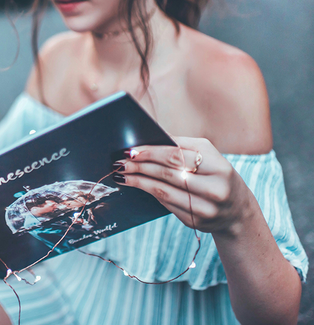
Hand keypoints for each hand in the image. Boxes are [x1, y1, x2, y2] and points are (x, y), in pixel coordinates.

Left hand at [112, 137, 253, 234]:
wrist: (237, 210)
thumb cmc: (216, 174)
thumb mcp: (209, 155)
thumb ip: (182, 145)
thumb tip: (151, 135)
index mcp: (218, 165)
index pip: (177, 156)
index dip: (151, 152)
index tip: (131, 150)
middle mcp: (214, 188)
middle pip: (168, 173)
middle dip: (140, 166)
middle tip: (120, 162)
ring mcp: (206, 208)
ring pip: (163, 191)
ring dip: (139, 181)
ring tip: (122, 175)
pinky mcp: (196, 222)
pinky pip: (166, 204)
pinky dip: (149, 193)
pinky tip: (137, 186)